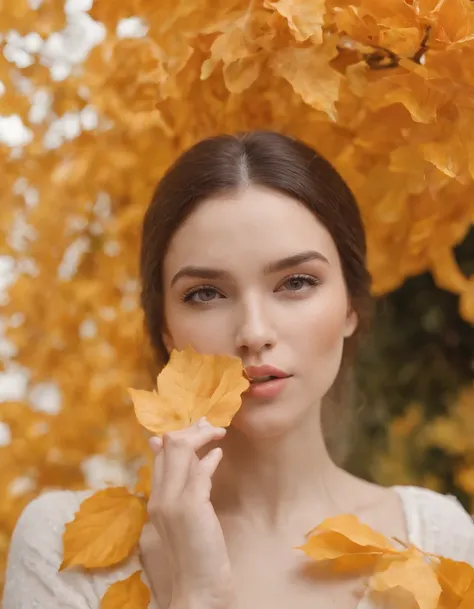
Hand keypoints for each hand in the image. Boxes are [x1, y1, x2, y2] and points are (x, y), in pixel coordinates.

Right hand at [148, 419, 234, 608]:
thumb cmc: (195, 552)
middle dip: (191, 429)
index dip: (177, 434)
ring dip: (202, 435)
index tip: (194, 425)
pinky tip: (219, 454)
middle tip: (209, 424)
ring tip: (217, 431)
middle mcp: (159, 496)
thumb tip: (193, 457)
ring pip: (181, 450)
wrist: (197, 588)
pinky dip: (210, 459)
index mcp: (156, 499)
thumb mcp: (184, 517)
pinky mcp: (191, 507)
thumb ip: (183, 486)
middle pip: (169, 445)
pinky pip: (199, 471)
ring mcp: (172, 501)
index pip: (160, 453)